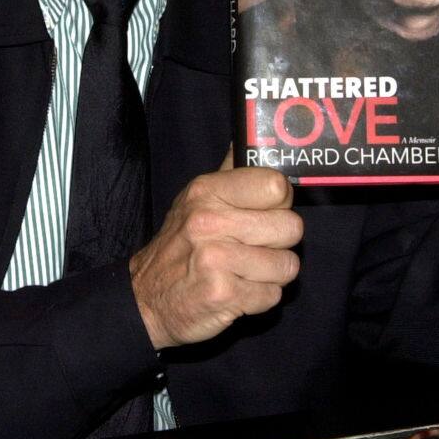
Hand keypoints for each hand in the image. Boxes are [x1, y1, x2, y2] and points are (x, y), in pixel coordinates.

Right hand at [129, 149, 302, 349]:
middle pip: (291, 227)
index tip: (268, 211)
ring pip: (287, 265)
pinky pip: (274, 295)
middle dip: (281, 242)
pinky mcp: (224, 295)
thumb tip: (248, 137)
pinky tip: (239, 289)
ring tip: (247, 270)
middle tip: (257, 246)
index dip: (280, 202)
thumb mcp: (194, 200)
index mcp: (207, 192)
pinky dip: (261, 297)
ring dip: (273, 273)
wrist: (146, 300)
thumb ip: (228, 172)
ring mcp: (216, 260)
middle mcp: (211, 221)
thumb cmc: (179, 246)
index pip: (276, 185)